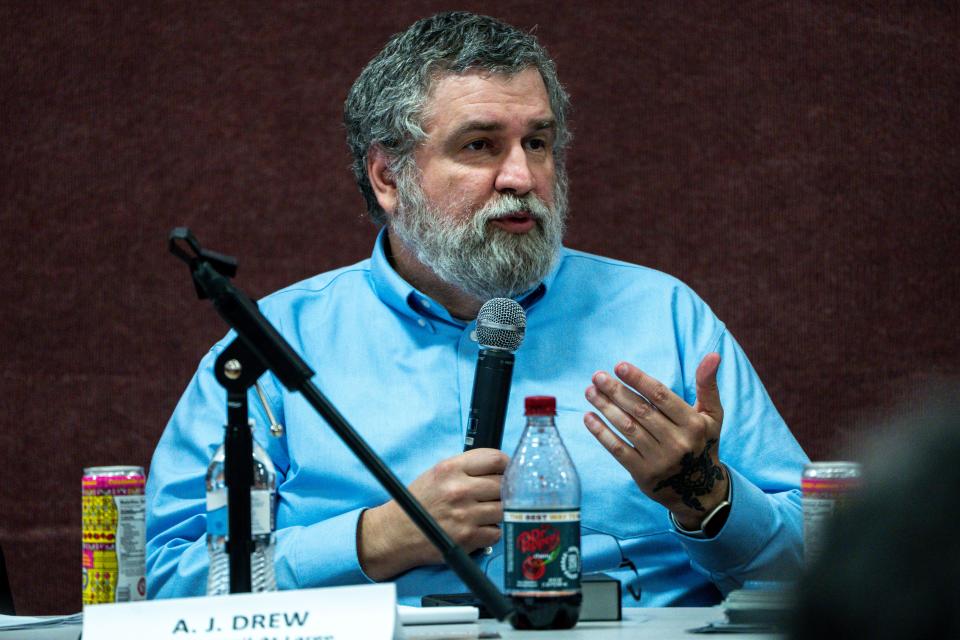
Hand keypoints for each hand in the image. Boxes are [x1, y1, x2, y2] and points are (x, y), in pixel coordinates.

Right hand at [357, 448, 507, 580]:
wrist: (397, 533)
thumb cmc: (419, 502)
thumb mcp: (437, 474)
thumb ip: (466, 468)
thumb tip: (500, 468)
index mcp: (450, 469)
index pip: (494, 459)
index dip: (506, 464)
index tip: (508, 470)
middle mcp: (458, 490)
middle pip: (503, 484)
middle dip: (503, 490)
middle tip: (495, 495)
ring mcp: (464, 515)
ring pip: (503, 509)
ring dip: (498, 511)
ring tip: (483, 512)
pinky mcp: (467, 537)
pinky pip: (496, 531)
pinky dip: (491, 531)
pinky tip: (478, 527)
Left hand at [583, 353, 727, 528]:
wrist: (699, 490)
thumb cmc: (701, 442)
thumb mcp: (712, 415)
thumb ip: (708, 385)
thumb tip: (713, 354)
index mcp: (693, 424)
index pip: (661, 396)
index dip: (639, 380)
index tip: (619, 366)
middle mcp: (677, 443)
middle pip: (640, 410)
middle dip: (616, 391)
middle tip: (597, 376)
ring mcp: (660, 460)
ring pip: (627, 428)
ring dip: (605, 407)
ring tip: (590, 392)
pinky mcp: (644, 474)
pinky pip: (618, 449)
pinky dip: (601, 433)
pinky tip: (588, 417)